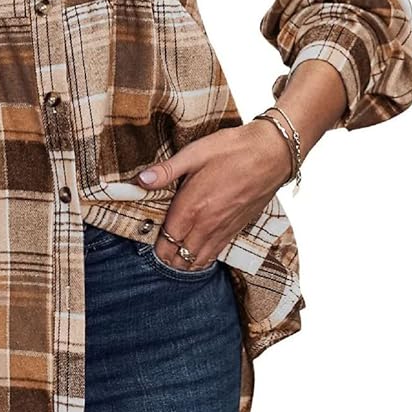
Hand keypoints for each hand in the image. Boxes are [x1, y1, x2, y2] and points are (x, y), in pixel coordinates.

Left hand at [136, 119, 293, 270]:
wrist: (271, 155)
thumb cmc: (232, 150)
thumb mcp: (194, 154)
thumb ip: (166, 171)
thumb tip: (140, 180)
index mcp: (192, 207)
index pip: (166, 240)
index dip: (154, 241)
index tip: (147, 234)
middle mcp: (206, 225)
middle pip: (179, 256)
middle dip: (165, 254)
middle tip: (157, 244)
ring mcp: (223, 230)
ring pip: (197, 261)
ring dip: (182, 261)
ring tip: (173, 252)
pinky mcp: (236, 230)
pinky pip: (215, 255)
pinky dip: (201, 258)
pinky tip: (195, 250)